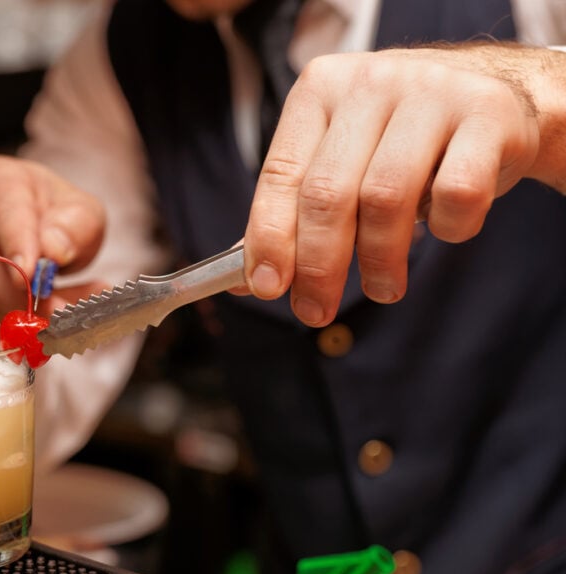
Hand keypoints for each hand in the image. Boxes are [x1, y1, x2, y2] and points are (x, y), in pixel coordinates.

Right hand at [0, 154, 107, 320]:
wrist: (33, 235)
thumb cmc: (55, 220)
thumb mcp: (82, 215)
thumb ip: (75, 229)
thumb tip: (54, 250)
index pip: (4, 211)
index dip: (17, 245)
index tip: (31, 274)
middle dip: (23, 296)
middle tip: (59, 313)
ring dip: (21, 315)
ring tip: (58, 311)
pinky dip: (9, 327)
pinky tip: (32, 318)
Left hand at [243, 44, 555, 326]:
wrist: (501, 93)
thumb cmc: (403, 140)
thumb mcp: (343, 158)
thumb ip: (295, 210)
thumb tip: (252, 281)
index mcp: (320, 89)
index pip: (281, 174)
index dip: (269, 237)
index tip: (267, 288)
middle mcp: (370, 83)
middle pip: (328, 192)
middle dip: (318, 265)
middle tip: (316, 310)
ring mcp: (432, 91)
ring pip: (386, 197)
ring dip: (379, 260)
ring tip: (383, 288)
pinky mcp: (488, 114)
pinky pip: (456, 193)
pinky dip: (447, 228)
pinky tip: (444, 230)